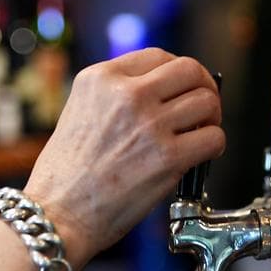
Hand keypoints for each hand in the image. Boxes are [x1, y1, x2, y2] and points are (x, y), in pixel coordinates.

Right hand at [23, 49, 224, 268]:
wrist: (57, 213)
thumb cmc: (64, 176)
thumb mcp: (79, 112)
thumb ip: (115, 97)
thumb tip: (160, 96)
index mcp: (101, 78)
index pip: (158, 56)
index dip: (179, 72)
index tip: (183, 87)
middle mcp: (126, 95)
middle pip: (189, 71)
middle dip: (203, 87)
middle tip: (203, 107)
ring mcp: (149, 124)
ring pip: (206, 102)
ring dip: (211, 118)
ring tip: (201, 133)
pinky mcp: (167, 157)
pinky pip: (213, 138)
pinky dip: (214, 145)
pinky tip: (201, 154)